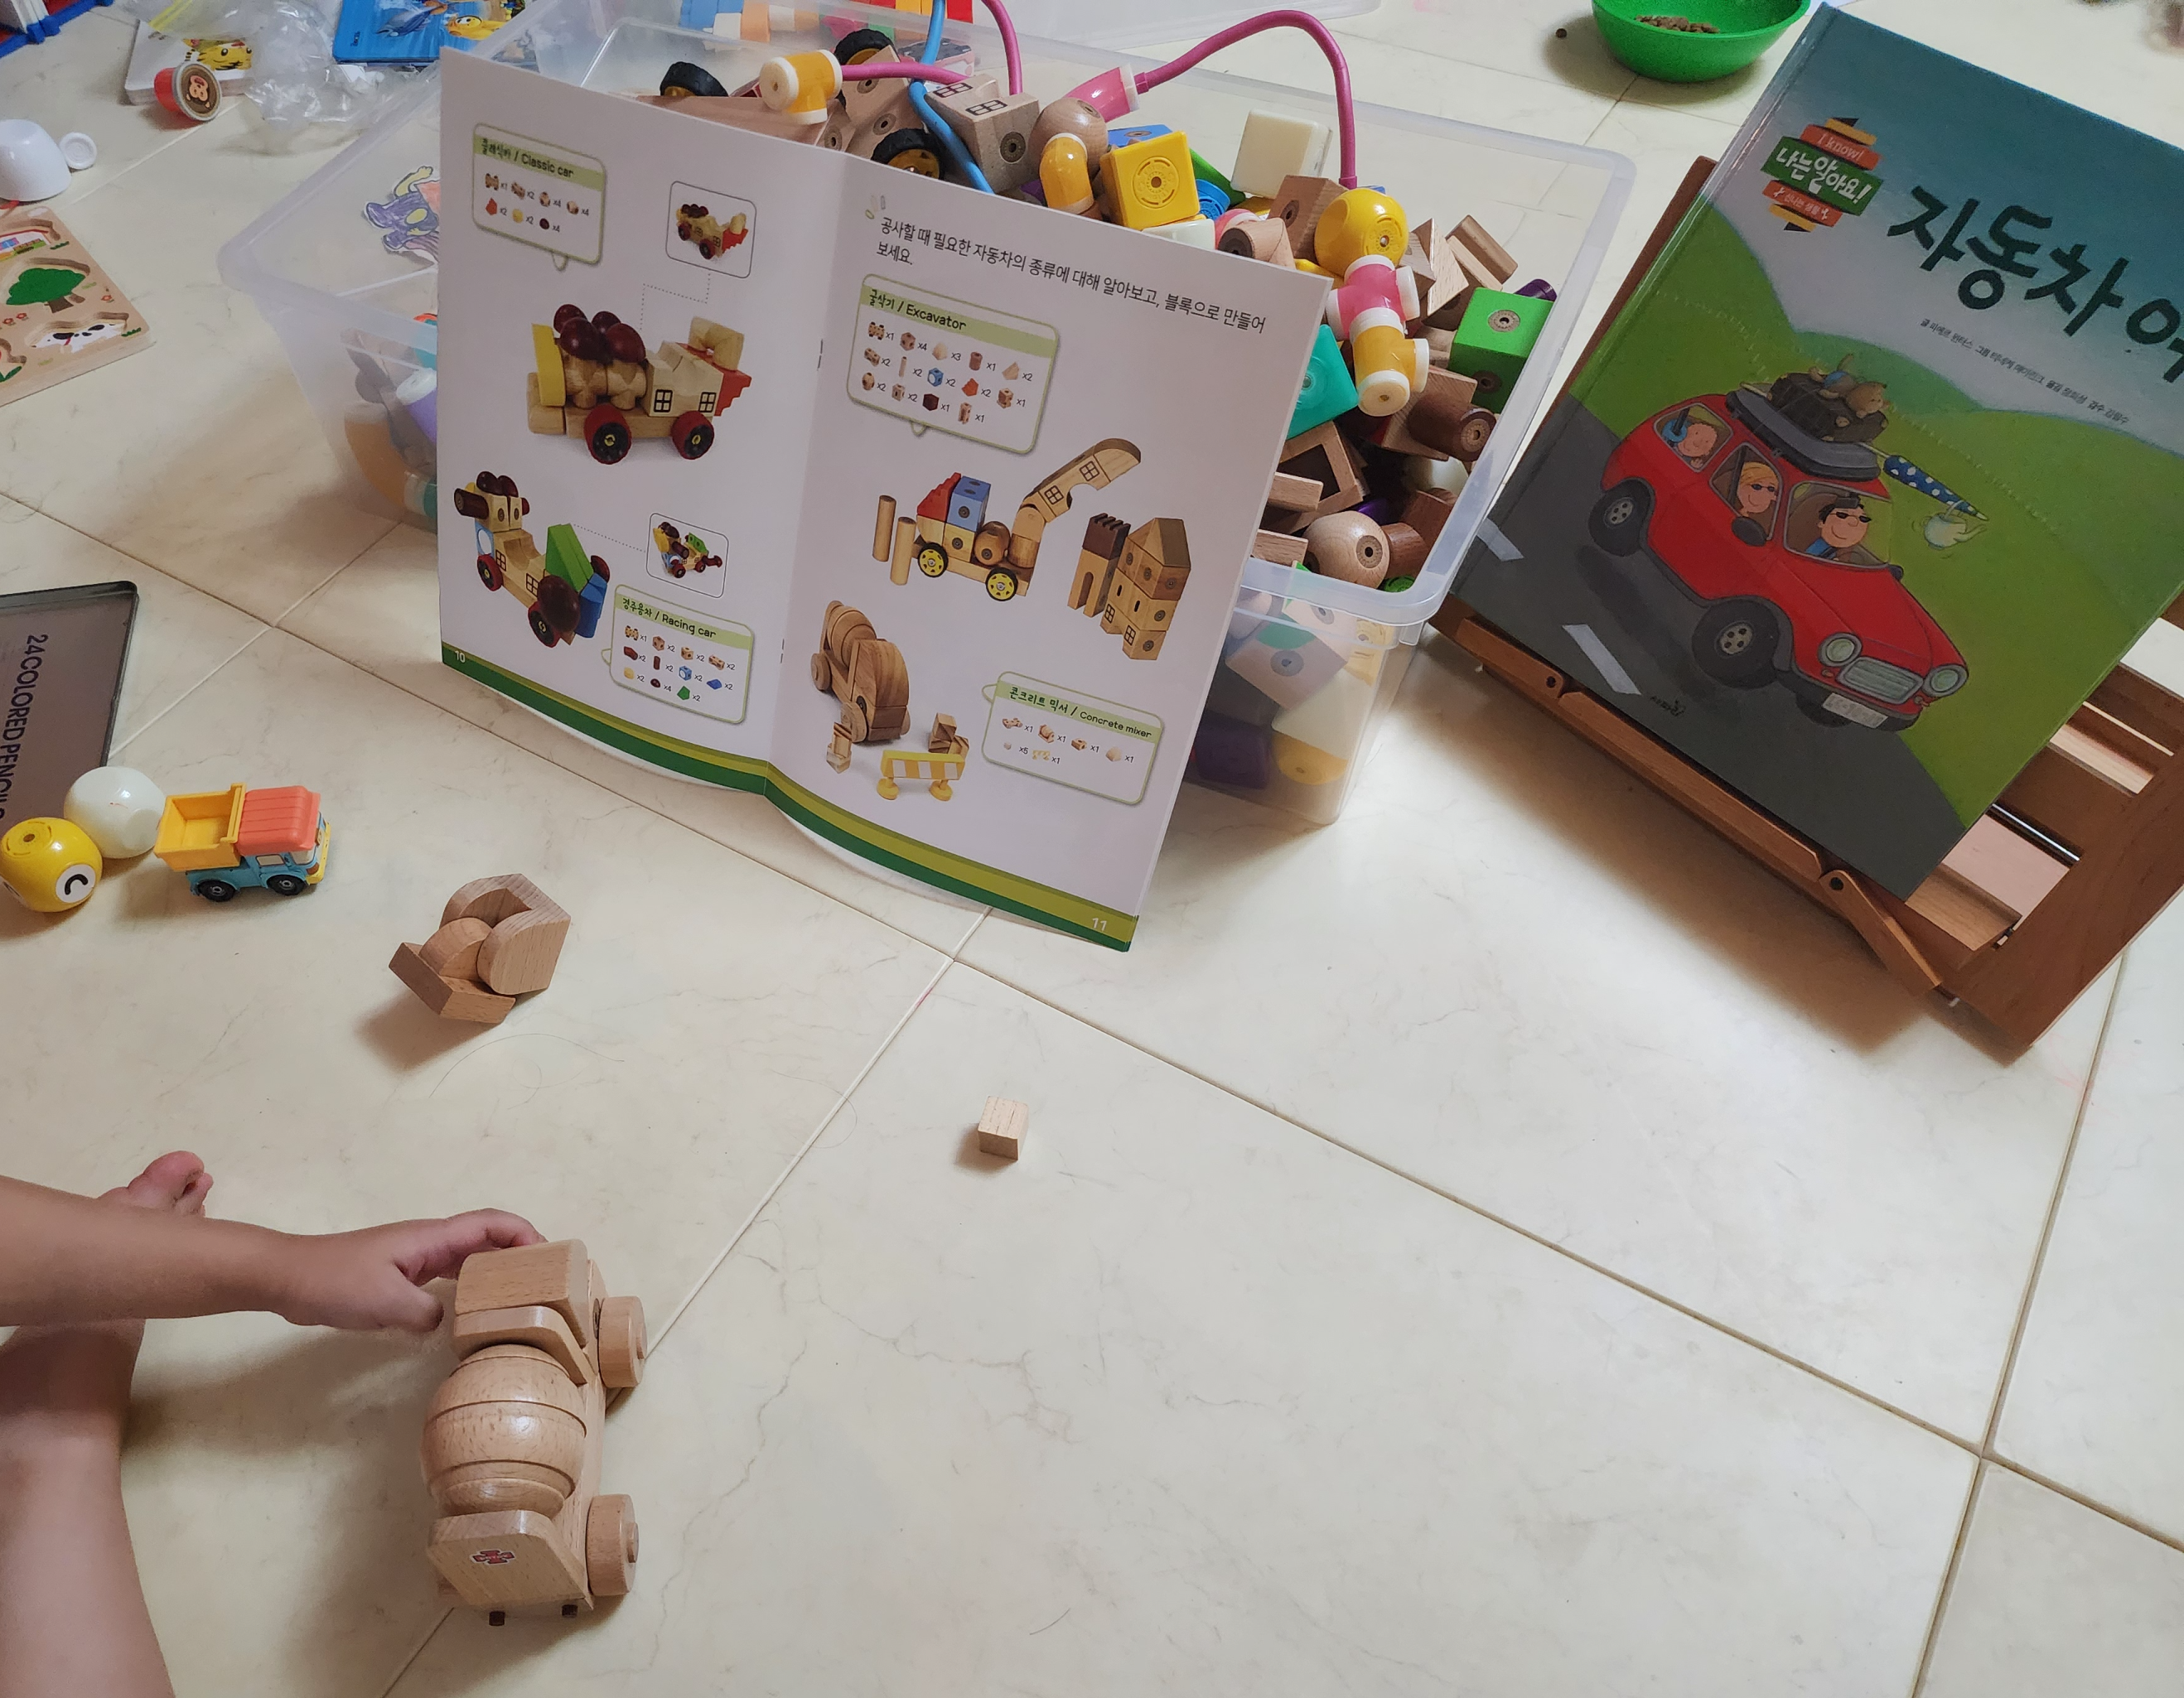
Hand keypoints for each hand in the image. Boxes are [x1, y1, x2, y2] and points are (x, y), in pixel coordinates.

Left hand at [271, 1211, 543, 1332]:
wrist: (287, 1278)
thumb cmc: (336, 1281)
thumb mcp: (386, 1302)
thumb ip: (427, 1312)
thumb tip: (449, 1321)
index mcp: (432, 1238)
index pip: (492, 1224)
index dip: (525, 1234)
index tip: (549, 1260)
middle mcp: (430, 1244)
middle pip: (487, 1239)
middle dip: (520, 1254)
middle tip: (544, 1287)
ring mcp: (416, 1260)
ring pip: (469, 1260)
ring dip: (496, 1274)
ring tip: (518, 1301)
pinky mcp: (402, 1278)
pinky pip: (448, 1279)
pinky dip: (469, 1290)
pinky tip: (472, 1315)